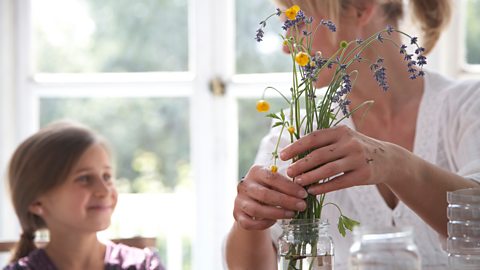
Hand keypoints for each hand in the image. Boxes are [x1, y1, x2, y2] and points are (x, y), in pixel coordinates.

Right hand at [233, 165, 307, 229]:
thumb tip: (305, 191)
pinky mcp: (236, 214)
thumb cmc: (269, 188)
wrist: (252, 200)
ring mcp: (238, 200)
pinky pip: (249, 223)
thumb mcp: (276, 181)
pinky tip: (275, 221)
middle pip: (265, 194)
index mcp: (255, 171)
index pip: (272, 178)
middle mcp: (244, 185)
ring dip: (277, 213)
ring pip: (256, 210)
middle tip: (302, 206)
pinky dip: (263, 224)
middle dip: (286, 201)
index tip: (304, 194)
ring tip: (292, 214)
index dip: (289, 187)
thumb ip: (286, 183)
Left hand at [280, 125, 395, 194]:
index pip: (314, 137)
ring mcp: (358, 158)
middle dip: (300, 164)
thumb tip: (295, 152)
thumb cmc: (357, 149)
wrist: (388, 159)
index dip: (296, 147)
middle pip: (319, 154)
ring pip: (328, 169)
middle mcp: (350, 143)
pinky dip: (324, 187)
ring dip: (310, 177)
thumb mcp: (343, 139)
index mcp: (341, 131)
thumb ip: (324, 143)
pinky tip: (313, 191)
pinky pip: (339, 182)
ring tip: (297, 182)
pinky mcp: (363, 174)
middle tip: (288, 172)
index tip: (282, 155)